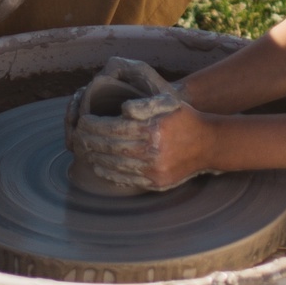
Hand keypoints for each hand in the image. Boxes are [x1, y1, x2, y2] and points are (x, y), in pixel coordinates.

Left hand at [64, 58, 205, 192]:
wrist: (208, 144)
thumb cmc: (183, 118)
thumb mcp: (167, 102)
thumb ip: (143, 103)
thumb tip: (121, 110)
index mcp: (151, 129)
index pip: (111, 128)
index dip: (92, 125)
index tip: (82, 122)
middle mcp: (151, 151)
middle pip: (109, 147)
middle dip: (88, 142)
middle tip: (77, 137)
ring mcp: (154, 170)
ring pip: (114, 165)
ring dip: (95, 158)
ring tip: (85, 151)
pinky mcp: (156, 183)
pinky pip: (126, 179)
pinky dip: (108, 173)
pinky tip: (99, 166)